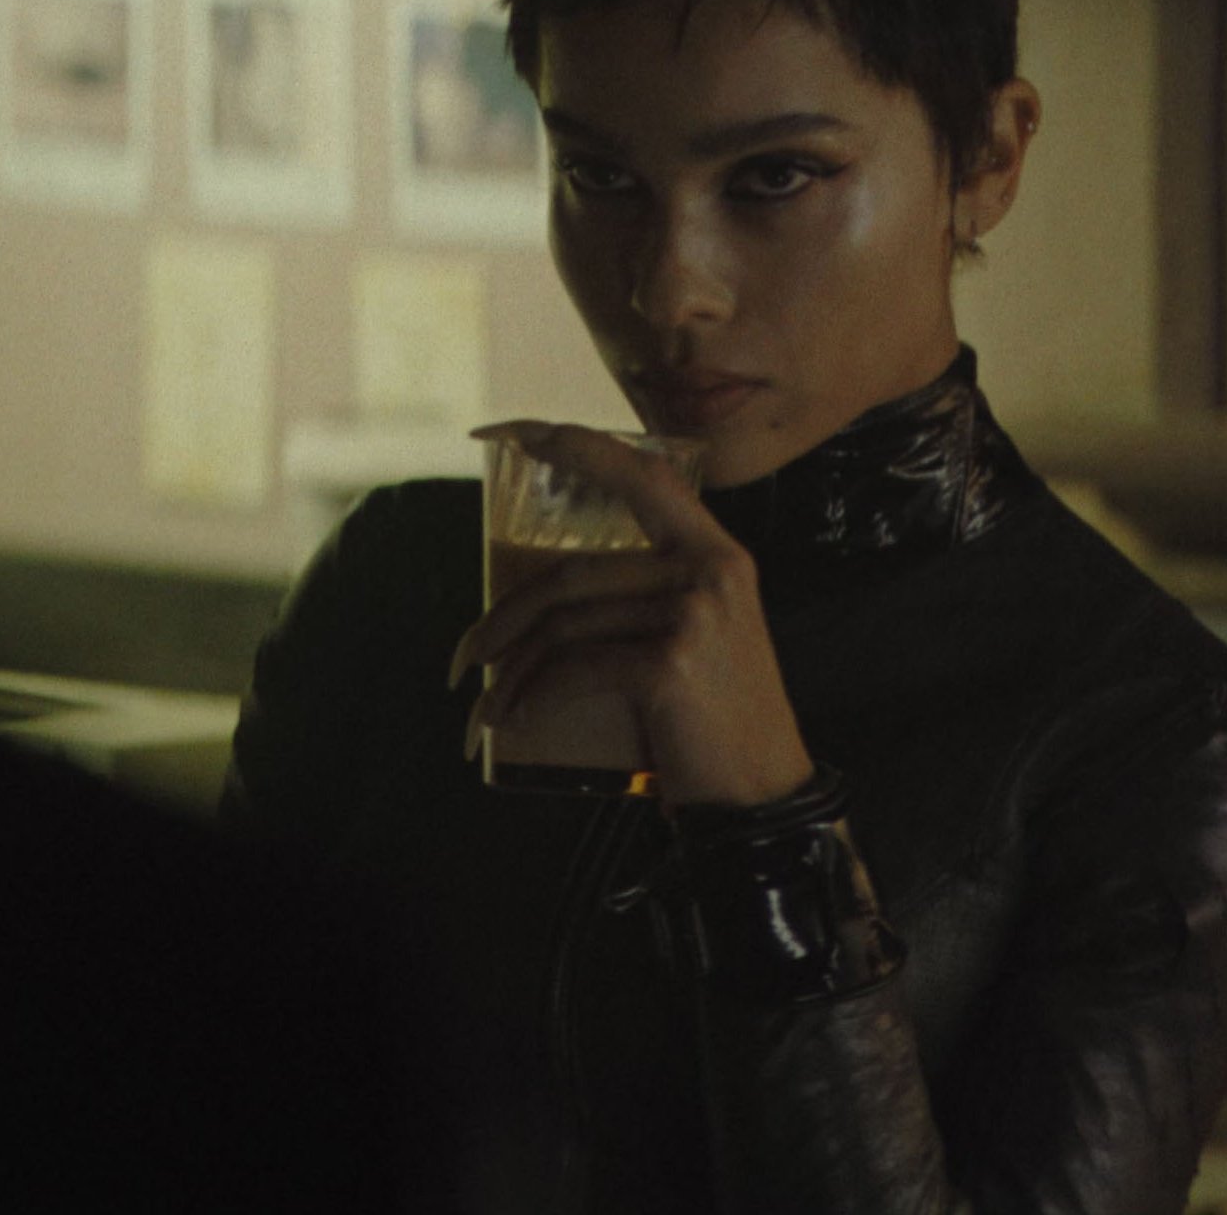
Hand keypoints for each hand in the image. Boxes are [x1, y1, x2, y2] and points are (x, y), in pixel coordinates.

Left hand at [449, 422, 814, 807]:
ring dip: (511, 672)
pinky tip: (519, 722)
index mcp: (717, 554)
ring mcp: (693, 616)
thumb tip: (552, 592)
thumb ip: (655, 596)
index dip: (582, 446)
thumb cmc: (716, 720)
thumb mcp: (702, 636)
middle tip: (466, 656)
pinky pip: (576, 668)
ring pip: (566, 625)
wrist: (760, 794)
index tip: (520, 432)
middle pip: (574, 572)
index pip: (646, 475)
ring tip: (487, 707)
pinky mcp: (671, 664)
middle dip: (504, 616)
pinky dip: (535, 698)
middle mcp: (709, 572)